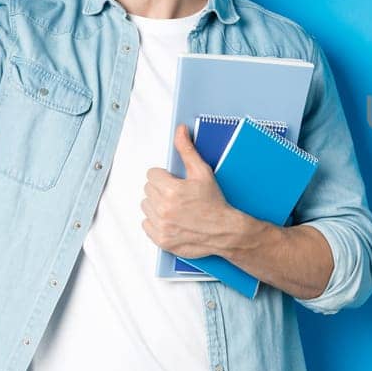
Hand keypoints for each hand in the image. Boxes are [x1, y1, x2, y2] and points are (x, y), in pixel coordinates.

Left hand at [142, 124, 256, 258]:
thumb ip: (187, 150)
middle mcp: (164, 209)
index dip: (164, 177)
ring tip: (176, 208)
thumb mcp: (202, 172)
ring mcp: (161, 226)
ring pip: (146, 206)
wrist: (225, 231)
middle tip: (178, 195)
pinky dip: (156, 222)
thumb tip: (180, 130)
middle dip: (161, 190)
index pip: (151, 175)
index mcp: (171, 190)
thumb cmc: (215, 203)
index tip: (175, 183)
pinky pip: (146, 224)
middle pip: (148, 190)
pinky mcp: (161, 239)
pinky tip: (172, 220)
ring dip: (157, 205)